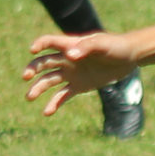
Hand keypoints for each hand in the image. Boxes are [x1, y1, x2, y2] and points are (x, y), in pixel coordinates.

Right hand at [24, 31, 138, 115]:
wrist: (129, 58)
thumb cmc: (115, 46)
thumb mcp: (103, 44)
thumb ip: (86, 48)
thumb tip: (69, 55)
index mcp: (71, 45)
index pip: (50, 42)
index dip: (40, 44)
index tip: (33, 51)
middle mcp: (67, 59)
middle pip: (44, 63)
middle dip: (33, 69)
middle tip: (26, 77)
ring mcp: (71, 74)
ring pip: (49, 81)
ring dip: (38, 88)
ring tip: (29, 97)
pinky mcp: (78, 86)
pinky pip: (62, 96)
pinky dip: (54, 103)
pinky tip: (47, 112)